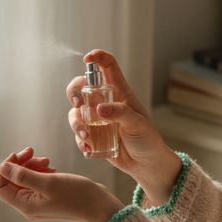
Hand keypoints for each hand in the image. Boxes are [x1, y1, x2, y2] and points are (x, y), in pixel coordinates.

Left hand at [0, 146, 124, 221]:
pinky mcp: (49, 198)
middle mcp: (29, 206)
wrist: (100, 207)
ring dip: (32, 166)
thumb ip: (23, 175)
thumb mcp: (48, 182)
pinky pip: (37, 182)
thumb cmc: (76, 195)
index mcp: (25, 205)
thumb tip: (2, 167)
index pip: (0, 187)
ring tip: (48, 160)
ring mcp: (39, 202)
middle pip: (12, 182)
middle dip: (20, 164)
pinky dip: (41, 171)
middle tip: (34, 152)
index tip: (19, 155)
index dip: (5, 168)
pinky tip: (53, 168)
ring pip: (25, 180)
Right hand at [67, 49, 183, 203]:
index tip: (87, 59)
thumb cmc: (147, 139)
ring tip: (86, 137)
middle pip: (81, 86)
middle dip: (73, 92)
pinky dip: (80, 141)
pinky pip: (78, 134)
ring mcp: (97, 119)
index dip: (97, 57)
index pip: (107, 66)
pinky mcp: (93, 136)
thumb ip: (120, 114)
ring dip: (75, 123)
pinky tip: (89, 149)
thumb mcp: (138, 123)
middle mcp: (105, 102)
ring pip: (75, 112)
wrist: (146, 164)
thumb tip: (99, 109)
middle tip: (78, 105)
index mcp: (120, 92)